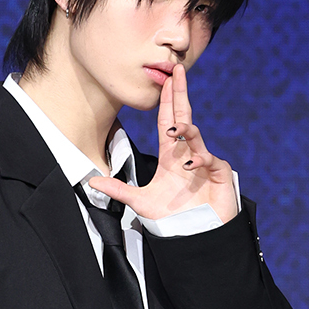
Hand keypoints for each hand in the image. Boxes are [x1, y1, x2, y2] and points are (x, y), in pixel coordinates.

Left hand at [87, 65, 237, 226]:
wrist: (195, 236)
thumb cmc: (172, 219)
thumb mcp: (140, 202)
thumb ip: (118, 190)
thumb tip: (92, 182)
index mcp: (171, 156)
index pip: (168, 121)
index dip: (167, 100)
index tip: (165, 79)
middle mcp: (187, 153)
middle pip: (183, 116)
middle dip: (180, 94)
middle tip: (176, 71)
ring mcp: (204, 161)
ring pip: (195, 135)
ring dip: (185, 129)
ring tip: (175, 129)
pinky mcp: (217, 173)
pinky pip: (209, 159)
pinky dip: (199, 159)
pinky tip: (189, 163)